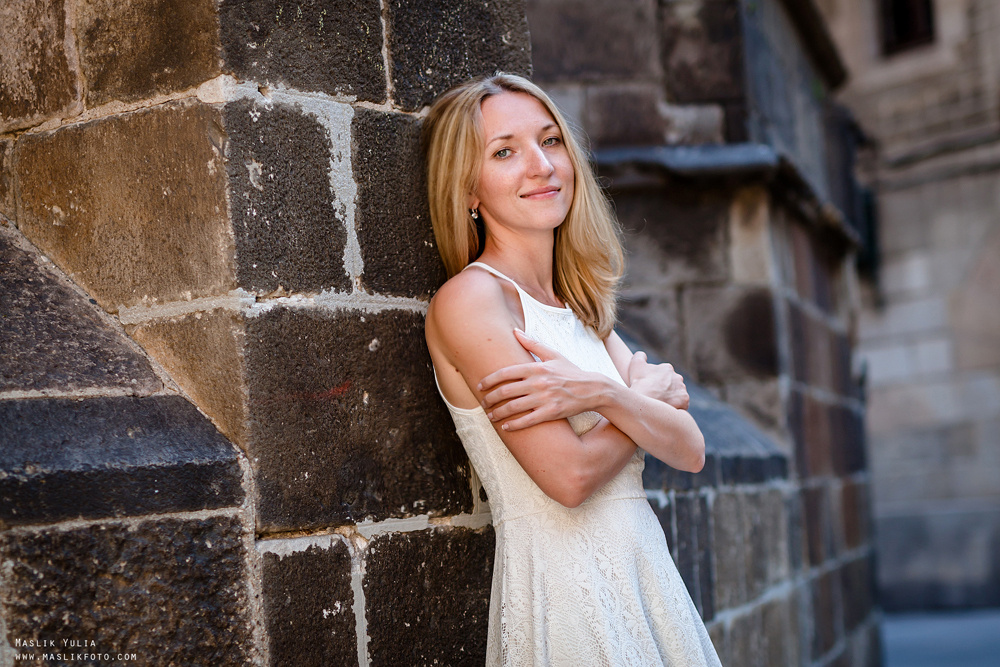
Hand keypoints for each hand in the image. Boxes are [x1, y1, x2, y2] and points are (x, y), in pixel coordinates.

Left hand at [478, 329, 606, 429]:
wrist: (593, 389)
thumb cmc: (571, 371)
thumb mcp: (553, 354)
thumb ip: (532, 343)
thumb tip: (514, 331)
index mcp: (537, 367)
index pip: (506, 372)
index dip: (490, 380)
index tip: (480, 385)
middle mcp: (539, 382)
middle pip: (506, 391)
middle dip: (490, 398)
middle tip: (483, 402)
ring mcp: (545, 398)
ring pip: (514, 407)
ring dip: (498, 413)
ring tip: (490, 416)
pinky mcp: (551, 412)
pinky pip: (528, 420)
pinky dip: (514, 424)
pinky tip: (505, 427)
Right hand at [627, 352, 688, 410]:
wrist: (644, 400)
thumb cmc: (639, 383)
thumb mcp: (635, 365)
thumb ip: (640, 356)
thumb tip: (643, 355)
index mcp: (667, 368)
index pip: (664, 375)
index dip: (656, 382)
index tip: (650, 388)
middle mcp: (677, 377)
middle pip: (672, 385)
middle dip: (665, 390)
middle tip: (655, 397)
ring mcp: (682, 389)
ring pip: (677, 394)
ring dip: (671, 398)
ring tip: (661, 404)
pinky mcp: (685, 400)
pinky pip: (682, 404)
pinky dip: (676, 407)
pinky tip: (667, 409)